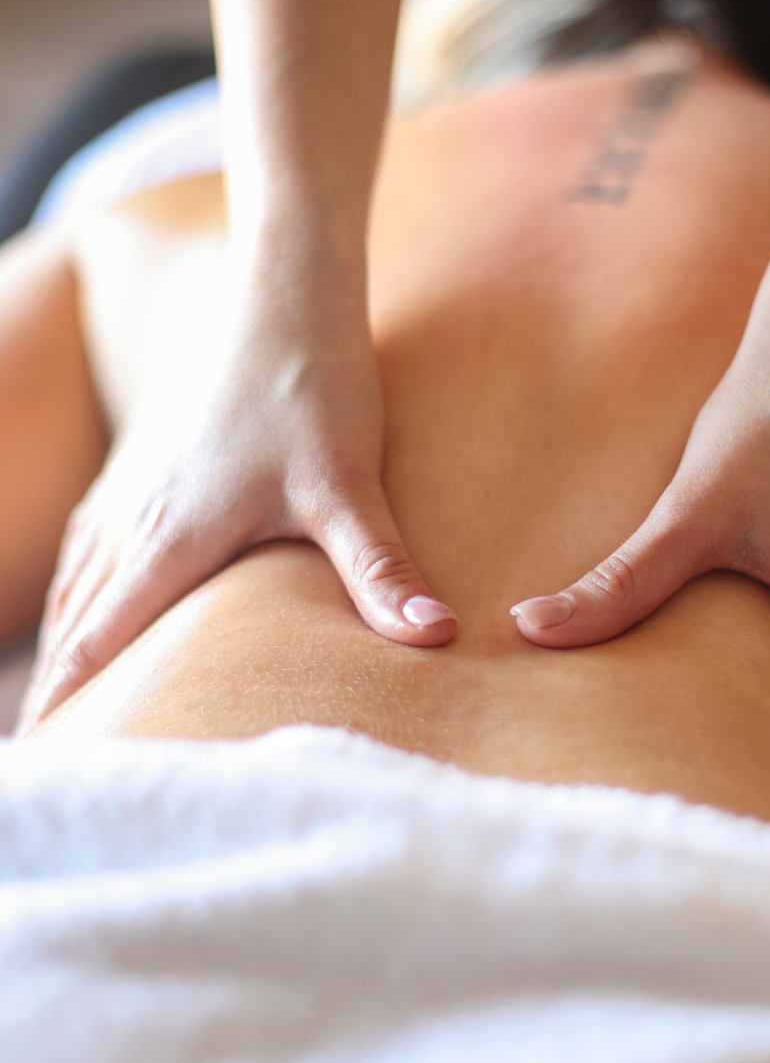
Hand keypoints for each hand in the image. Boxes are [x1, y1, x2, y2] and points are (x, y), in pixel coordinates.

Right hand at [17, 257, 456, 733]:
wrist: (287, 297)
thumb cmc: (313, 387)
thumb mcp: (350, 487)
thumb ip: (382, 569)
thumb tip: (434, 638)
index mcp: (173, 539)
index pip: (100, 642)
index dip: (68, 706)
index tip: (42, 764)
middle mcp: (139, 516)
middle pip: (81, 619)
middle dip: (61, 686)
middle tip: (51, 749)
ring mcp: (140, 482)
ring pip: (84, 577)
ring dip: (71, 635)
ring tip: (64, 689)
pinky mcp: (158, 457)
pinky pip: (99, 534)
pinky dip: (85, 579)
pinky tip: (93, 585)